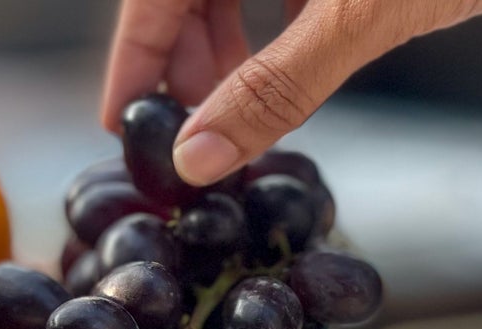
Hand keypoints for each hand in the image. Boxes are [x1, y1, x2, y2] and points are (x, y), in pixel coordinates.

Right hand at [102, 0, 481, 185]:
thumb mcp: (362, 16)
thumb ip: (276, 87)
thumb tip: (198, 160)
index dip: (133, 60)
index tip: (120, 128)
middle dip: (189, 63)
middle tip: (201, 142)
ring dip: (232, 49)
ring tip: (248, 118)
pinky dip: (280, 25)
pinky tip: (296, 69)